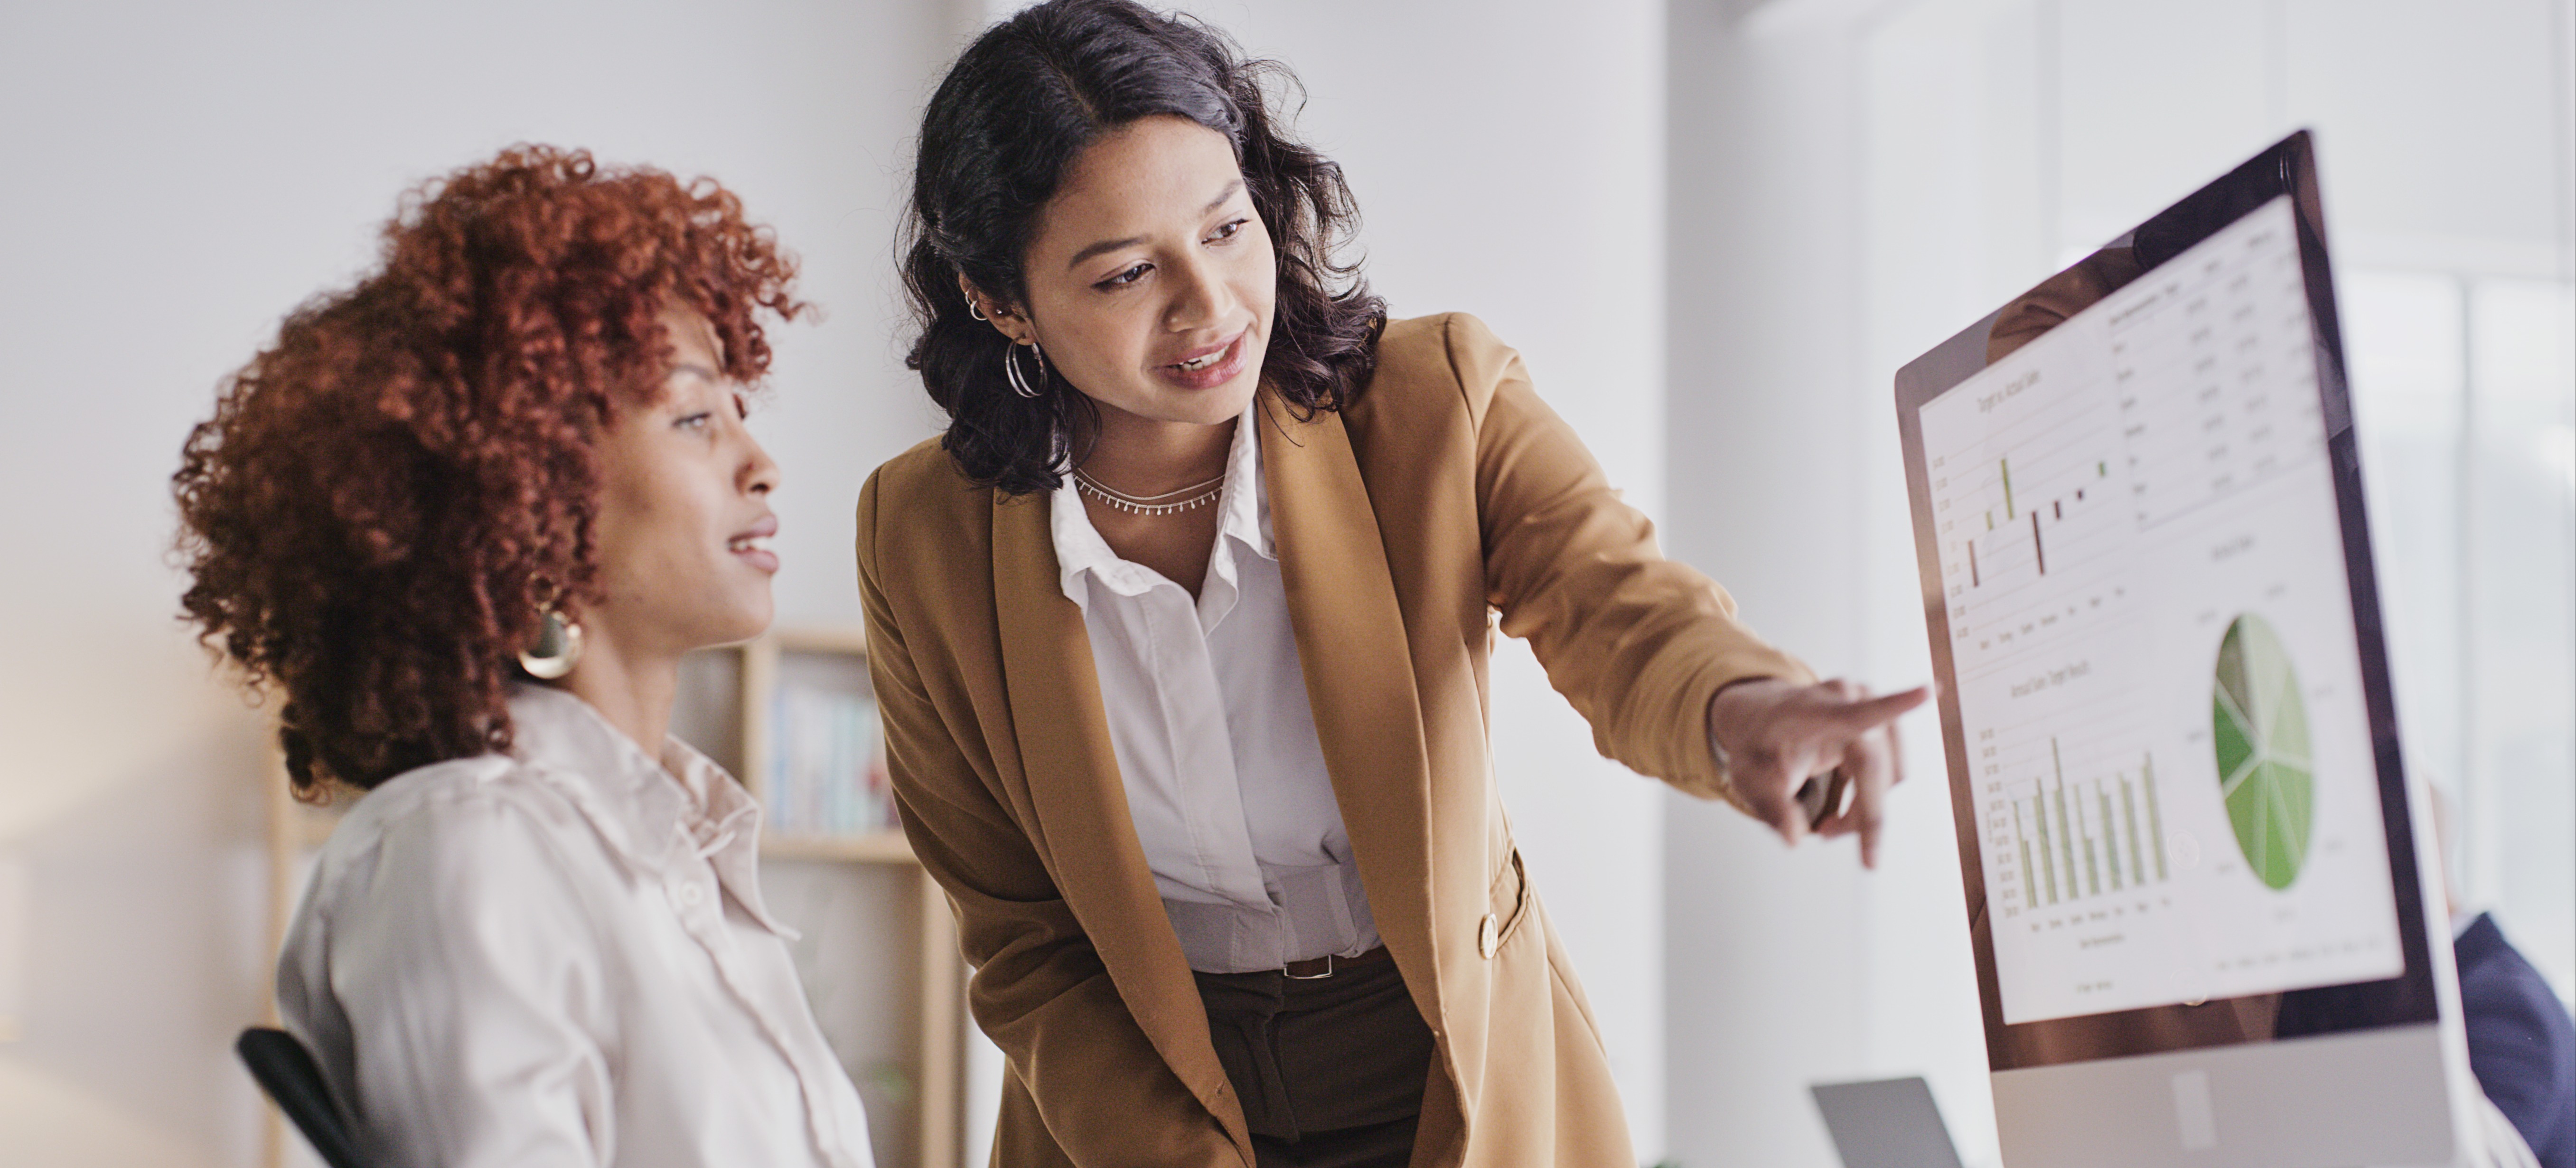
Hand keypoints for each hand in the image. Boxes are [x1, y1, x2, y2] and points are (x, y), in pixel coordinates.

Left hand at [1705, 677, 1932, 867]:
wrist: (1760, 718)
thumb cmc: (1756, 745)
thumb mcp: (1746, 778)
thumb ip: (1770, 807)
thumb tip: (1794, 837)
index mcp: (1813, 710)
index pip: (1858, 712)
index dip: (1896, 704)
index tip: (1928, 691)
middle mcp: (1848, 700)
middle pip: (1875, 767)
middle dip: (1860, 814)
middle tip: (1826, 836)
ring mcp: (1868, 706)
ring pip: (1890, 773)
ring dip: (1867, 807)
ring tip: (1829, 822)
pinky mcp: (1880, 720)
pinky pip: (1891, 770)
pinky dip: (1872, 795)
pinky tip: (1846, 804)